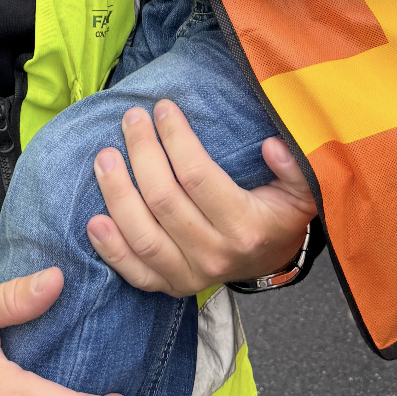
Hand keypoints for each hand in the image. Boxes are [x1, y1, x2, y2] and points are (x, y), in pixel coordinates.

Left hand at [86, 97, 315, 295]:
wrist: (270, 260)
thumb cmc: (279, 215)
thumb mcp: (302, 190)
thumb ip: (294, 167)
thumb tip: (271, 145)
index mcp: (245, 226)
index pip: (197, 176)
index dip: (175, 139)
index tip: (163, 108)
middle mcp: (215, 254)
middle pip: (163, 200)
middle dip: (141, 153)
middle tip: (131, 120)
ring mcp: (190, 276)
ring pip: (142, 235)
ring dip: (117, 193)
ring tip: (104, 157)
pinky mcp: (171, 287)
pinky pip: (134, 273)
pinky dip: (110, 249)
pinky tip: (94, 220)